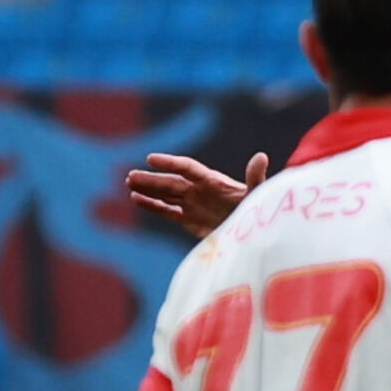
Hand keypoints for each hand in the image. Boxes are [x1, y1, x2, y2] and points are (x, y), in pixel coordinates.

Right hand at [124, 150, 265, 236]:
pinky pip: (167, 211)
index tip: (151, 159)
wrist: (257, 234)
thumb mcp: (258, 194)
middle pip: (172, 182)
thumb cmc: (260, 211)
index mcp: (214, 182)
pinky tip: (136, 199)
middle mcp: (200, 190)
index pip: (187, 168)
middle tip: (131, 176)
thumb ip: (255, 177)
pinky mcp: (190, 220)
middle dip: (151, 179)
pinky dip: (153, 205)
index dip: (170, 163)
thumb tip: (261, 157)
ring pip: (166, 194)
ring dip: (148, 189)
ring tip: (129, 183)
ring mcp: (194, 204)